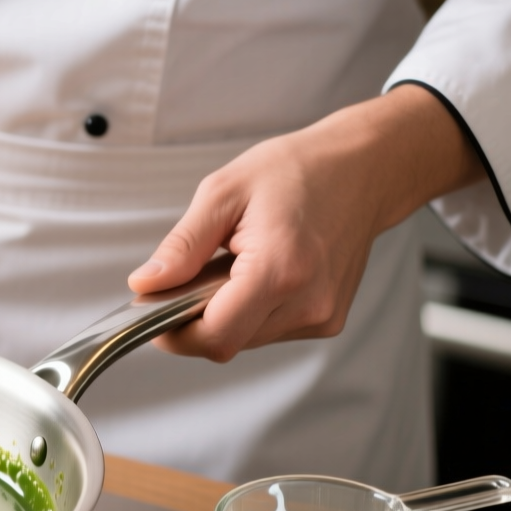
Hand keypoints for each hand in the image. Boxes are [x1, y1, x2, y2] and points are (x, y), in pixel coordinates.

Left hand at [127, 85, 481, 361]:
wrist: (364, 169)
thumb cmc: (298, 171)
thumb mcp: (224, 193)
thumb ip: (182, 246)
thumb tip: (145, 285)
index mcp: (280, 270)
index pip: (214, 336)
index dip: (174, 333)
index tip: (152, 311)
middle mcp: (308, 302)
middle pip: (227, 342)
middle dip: (195, 318)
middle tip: (190, 275)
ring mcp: (322, 316)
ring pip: (246, 339)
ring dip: (224, 313)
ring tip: (232, 264)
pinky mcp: (328, 320)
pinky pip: (268, 331)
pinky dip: (250, 310)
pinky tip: (257, 273)